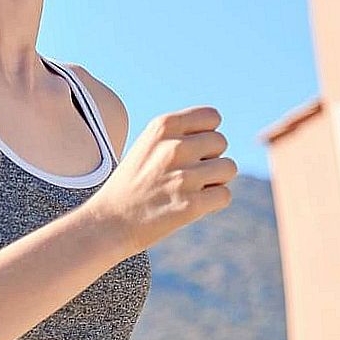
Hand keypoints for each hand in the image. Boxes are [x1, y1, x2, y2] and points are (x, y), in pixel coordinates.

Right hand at [81, 107, 235, 258]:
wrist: (109, 222)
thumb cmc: (133, 182)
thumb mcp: (150, 144)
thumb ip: (181, 134)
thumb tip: (218, 137)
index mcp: (163, 126)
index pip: (212, 117)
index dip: (206, 134)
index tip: (191, 150)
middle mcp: (173, 147)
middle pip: (222, 142)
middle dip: (211, 158)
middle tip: (188, 174)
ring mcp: (183, 177)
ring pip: (229, 168)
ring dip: (216, 180)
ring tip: (191, 189)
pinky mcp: (191, 205)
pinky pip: (225, 195)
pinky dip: (214, 203)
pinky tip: (192, 206)